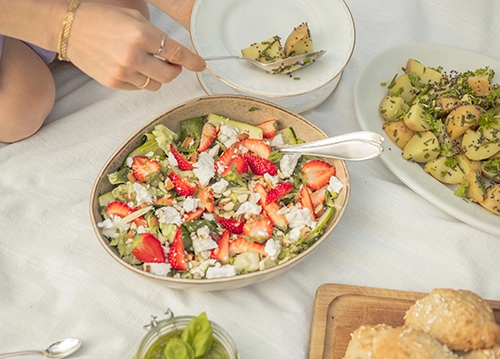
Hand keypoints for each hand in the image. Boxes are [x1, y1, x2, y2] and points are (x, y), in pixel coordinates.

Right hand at [66, 2, 204, 90]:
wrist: (68, 27)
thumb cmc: (100, 17)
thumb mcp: (133, 17)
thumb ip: (156, 36)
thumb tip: (175, 54)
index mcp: (141, 34)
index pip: (176, 53)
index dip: (192, 61)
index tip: (200, 65)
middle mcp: (133, 56)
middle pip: (169, 76)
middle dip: (175, 71)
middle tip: (171, 64)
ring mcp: (123, 72)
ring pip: (155, 85)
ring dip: (157, 77)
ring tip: (147, 64)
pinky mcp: (114, 83)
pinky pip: (138, 88)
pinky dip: (141, 80)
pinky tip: (131, 67)